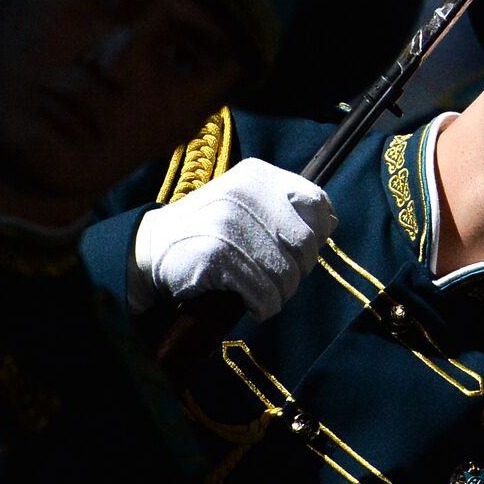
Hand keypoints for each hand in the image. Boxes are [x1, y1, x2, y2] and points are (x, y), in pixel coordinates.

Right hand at [128, 158, 336, 319]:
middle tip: (277, 278)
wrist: (152, 249)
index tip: (301, 249)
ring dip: (279, 294)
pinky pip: (264, 294)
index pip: (316, 202)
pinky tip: (249, 304)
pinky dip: (262, 307)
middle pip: (305, 243)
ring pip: (287, 273)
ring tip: (261, 293)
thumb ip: (286, 209)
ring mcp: (230, 223)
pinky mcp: (217, 256)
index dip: (319, 232)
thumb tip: (331, 223)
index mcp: (258, 176)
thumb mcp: (247, 205)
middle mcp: (246, 193)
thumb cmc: (210, 230)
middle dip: (298, 270)